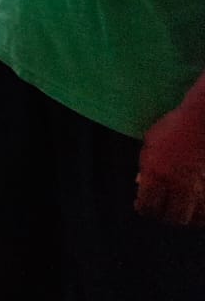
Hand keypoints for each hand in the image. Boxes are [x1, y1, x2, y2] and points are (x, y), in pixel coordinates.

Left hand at [136, 103, 204, 225]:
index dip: (143, 208)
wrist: (201, 119)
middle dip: (163, 215)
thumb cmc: (172, 128)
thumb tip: (140, 184)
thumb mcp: (150, 144)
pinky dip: (201, 215)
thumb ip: (146, 166)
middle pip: (171, 217)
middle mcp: (176, 183)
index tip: (142, 205)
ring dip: (184, 218)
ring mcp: (198, 186)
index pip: (148, 206)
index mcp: (156, 172)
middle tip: (160, 208)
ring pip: (192, 219)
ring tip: (178, 209)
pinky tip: (196, 210)